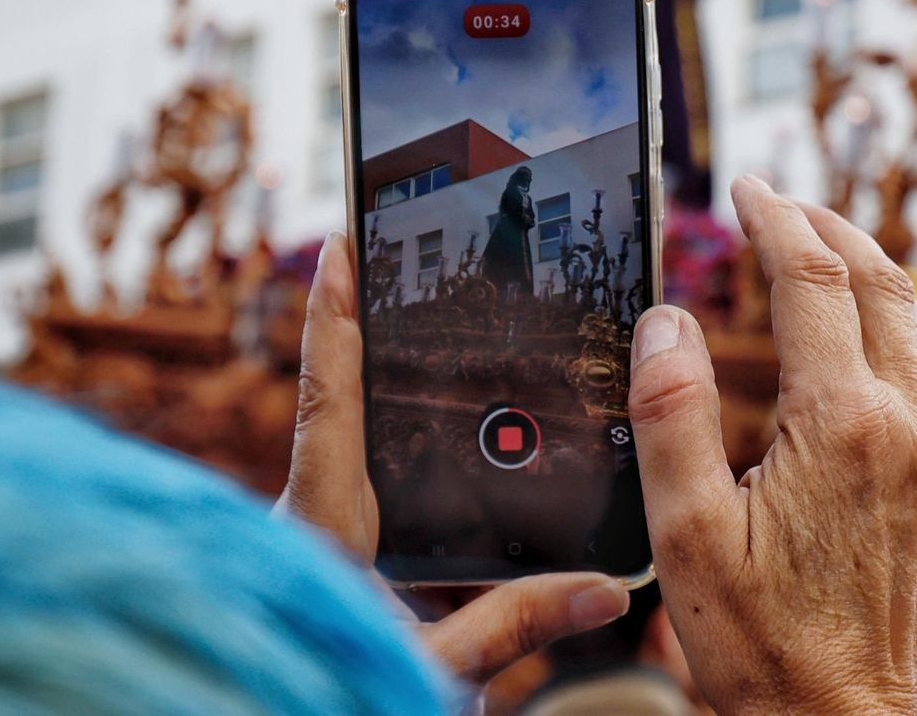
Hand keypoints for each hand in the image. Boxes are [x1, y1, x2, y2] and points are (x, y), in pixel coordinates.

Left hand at [277, 231, 630, 684]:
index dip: (334, 322)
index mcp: (320, 533)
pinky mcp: (329, 568)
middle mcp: (311, 524)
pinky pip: (374, 511)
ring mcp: (317, 544)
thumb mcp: (432, 671)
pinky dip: (420, 491)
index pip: (327, 408)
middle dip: (376, 348)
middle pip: (346, 416)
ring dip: (406, 427)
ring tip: (457, 370)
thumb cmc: (333, 698)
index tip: (336, 245)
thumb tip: (605, 592)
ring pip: (363, 466)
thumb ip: (512, 629)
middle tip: (409, 274)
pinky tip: (469, 489)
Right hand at [629, 176, 916, 715]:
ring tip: (826, 248)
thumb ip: (672, 416)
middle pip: (882, 283)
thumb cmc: (765, 648)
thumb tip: (665, 321)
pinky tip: (871, 336)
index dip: (777, 221)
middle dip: (829, 226)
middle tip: (779, 202)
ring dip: (874, 267)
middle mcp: (906, 427)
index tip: (746, 187)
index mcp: (843, 426)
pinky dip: (902, 320)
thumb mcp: (688, 536)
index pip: (814, 283)